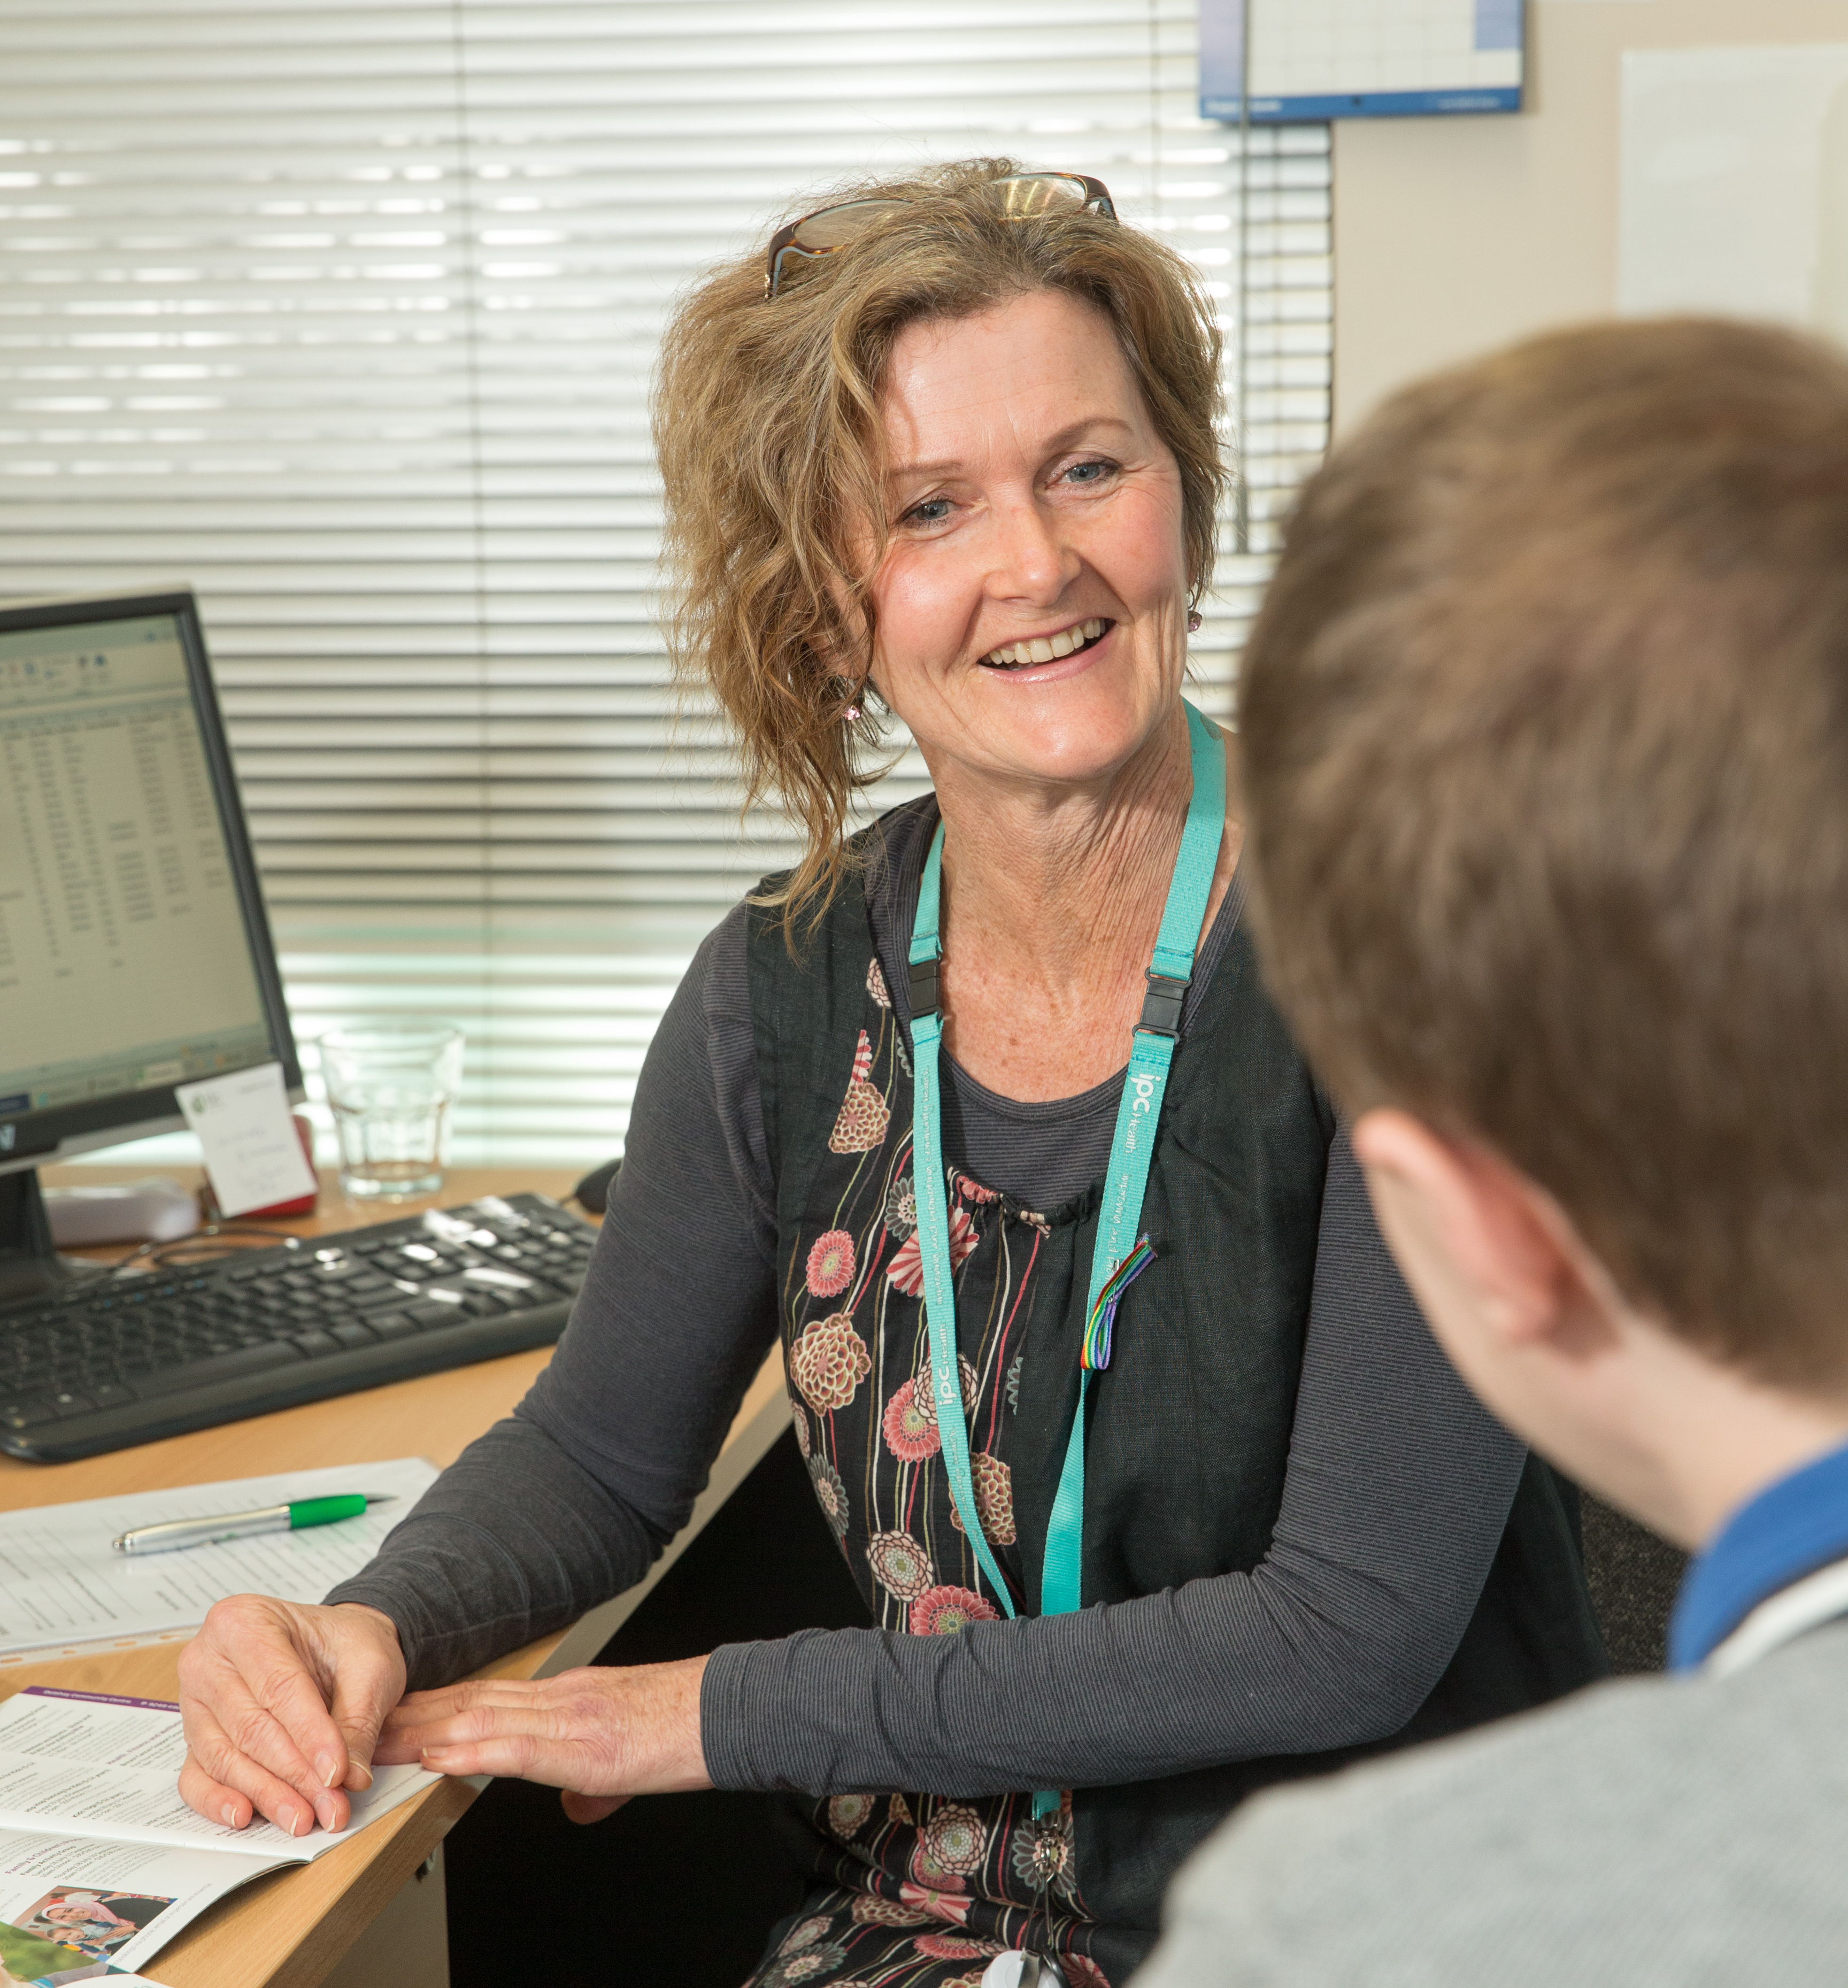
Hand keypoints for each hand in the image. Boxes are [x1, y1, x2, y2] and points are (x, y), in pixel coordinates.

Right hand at [177, 1597, 406, 1837]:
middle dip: (294, 1773)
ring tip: (303, 1817)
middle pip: (250, 1727)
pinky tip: (245, 1815)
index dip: (309, 1734)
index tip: (337, 1771)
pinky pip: (196, 1776)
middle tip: (329, 1805)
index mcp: (245, 1620)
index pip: (278, 1686)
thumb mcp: (370, 1665)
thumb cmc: (343, 1644)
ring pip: (224, 1757)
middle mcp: (208, 1657)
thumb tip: (348, 1777)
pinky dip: (218, 1800)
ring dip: (266, 1793)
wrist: (332, 1646)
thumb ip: (358, 1719)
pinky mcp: (194, 1737)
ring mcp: (195, 1701)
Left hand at [375, 1654, 710, 1824]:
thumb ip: (592, 1782)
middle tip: (361, 1724)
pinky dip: (473, 1751)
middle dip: (411, 1715)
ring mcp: (569, 1718)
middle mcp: (559, 1700)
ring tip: (380, 1743)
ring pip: (481, 1719)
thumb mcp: (625, 1760)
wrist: (723, 1712)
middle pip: (469, 1703)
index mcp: (566, 1699)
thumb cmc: (681, 1730)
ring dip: (424, 1732)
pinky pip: (518, 1748)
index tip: (394, 1712)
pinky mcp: (584, 1746)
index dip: (434, 1704)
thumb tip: (575, 1808)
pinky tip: (441, 1757)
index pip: (487, 1697)